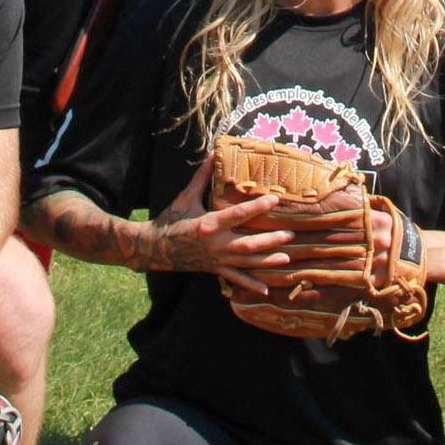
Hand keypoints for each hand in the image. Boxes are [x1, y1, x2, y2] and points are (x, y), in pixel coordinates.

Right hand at [143, 155, 291, 288]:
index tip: (274, 200)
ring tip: (286, 257)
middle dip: (270, 240)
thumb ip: (202, 177)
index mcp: (208, 225)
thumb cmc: (171, 219)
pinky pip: (234, 278)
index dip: (257, 207)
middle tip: (290, 234)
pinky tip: (265, 290)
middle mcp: (215, 245)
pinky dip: (250, 285)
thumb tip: (213, 153)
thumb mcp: (186, 197)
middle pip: (248, 244)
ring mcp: (216, 259)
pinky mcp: (214, 269)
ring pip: (246, 262)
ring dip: (267, 261)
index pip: (238, 215)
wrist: (155, 248)